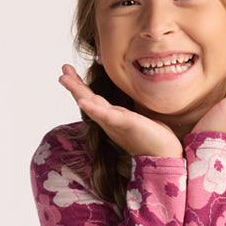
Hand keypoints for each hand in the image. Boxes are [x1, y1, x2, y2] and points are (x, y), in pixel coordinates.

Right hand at [58, 64, 182, 158]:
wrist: (165, 154)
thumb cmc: (152, 138)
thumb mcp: (134, 120)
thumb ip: (124, 113)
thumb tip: (119, 106)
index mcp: (112, 118)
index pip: (92, 100)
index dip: (79, 86)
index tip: (68, 71)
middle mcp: (109, 121)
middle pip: (87, 100)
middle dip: (73, 86)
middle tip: (60, 73)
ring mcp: (115, 123)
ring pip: (92, 105)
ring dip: (77, 91)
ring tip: (64, 79)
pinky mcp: (125, 124)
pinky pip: (107, 115)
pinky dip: (94, 109)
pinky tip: (83, 102)